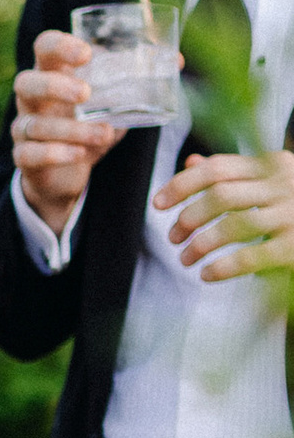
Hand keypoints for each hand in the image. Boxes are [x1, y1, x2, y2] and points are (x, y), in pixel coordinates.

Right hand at [10, 28, 117, 228]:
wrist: (65, 172)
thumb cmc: (88, 124)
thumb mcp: (113, 101)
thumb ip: (136, 81)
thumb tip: (176, 60)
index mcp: (52, 73)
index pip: (44, 47)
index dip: (59, 46)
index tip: (86, 53)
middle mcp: (31, 99)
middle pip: (26, 82)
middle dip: (55, 86)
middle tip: (86, 94)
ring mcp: (24, 128)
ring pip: (34, 125)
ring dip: (72, 129)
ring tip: (105, 134)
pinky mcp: (24, 158)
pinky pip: (30, 154)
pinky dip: (56, 154)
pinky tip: (80, 155)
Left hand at [160, 146, 293, 280]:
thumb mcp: (271, 181)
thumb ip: (234, 173)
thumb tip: (191, 162)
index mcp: (273, 164)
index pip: (218, 168)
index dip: (182, 184)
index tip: (157, 203)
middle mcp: (283, 184)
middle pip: (220, 195)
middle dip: (188, 217)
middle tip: (172, 237)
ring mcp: (292, 214)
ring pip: (233, 225)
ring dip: (200, 244)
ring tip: (185, 259)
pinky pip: (252, 256)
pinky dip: (223, 268)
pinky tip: (207, 275)